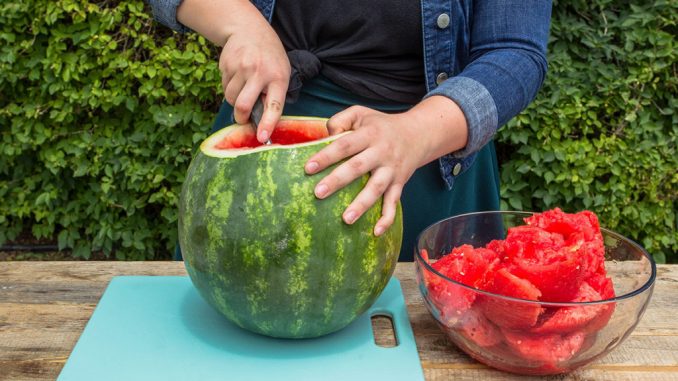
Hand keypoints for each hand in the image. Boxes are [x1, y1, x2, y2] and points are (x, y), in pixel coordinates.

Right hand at [219, 23, 289, 142]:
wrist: (249, 29)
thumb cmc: (269, 57)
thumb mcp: (280, 72)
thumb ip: (273, 94)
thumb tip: (261, 121)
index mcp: (278, 78)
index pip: (274, 105)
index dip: (267, 124)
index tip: (262, 137)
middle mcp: (259, 72)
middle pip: (243, 106)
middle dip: (241, 118)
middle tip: (242, 119)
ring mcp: (241, 68)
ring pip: (230, 98)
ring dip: (234, 100)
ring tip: (243, 88)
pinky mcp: (226, 65)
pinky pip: (224, 87)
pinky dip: (229, 87)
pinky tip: (237, 76)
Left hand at [304, 107, 425, 235]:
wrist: (418, 134)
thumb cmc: (380, 125)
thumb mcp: (361, 113)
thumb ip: (340, 120)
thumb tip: (324, 137)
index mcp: (369, 134)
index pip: (344, 145)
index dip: (326, 156)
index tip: (308, 168)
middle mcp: (381, 152)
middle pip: (357, 167)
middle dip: (337, 180)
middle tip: (318, 193)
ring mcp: (392, 170)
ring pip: (376, 188)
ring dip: (362, 204)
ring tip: (346, 219)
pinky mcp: (399, 183)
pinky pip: (394, 203)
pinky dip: (387, 218)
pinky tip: (376, 232)